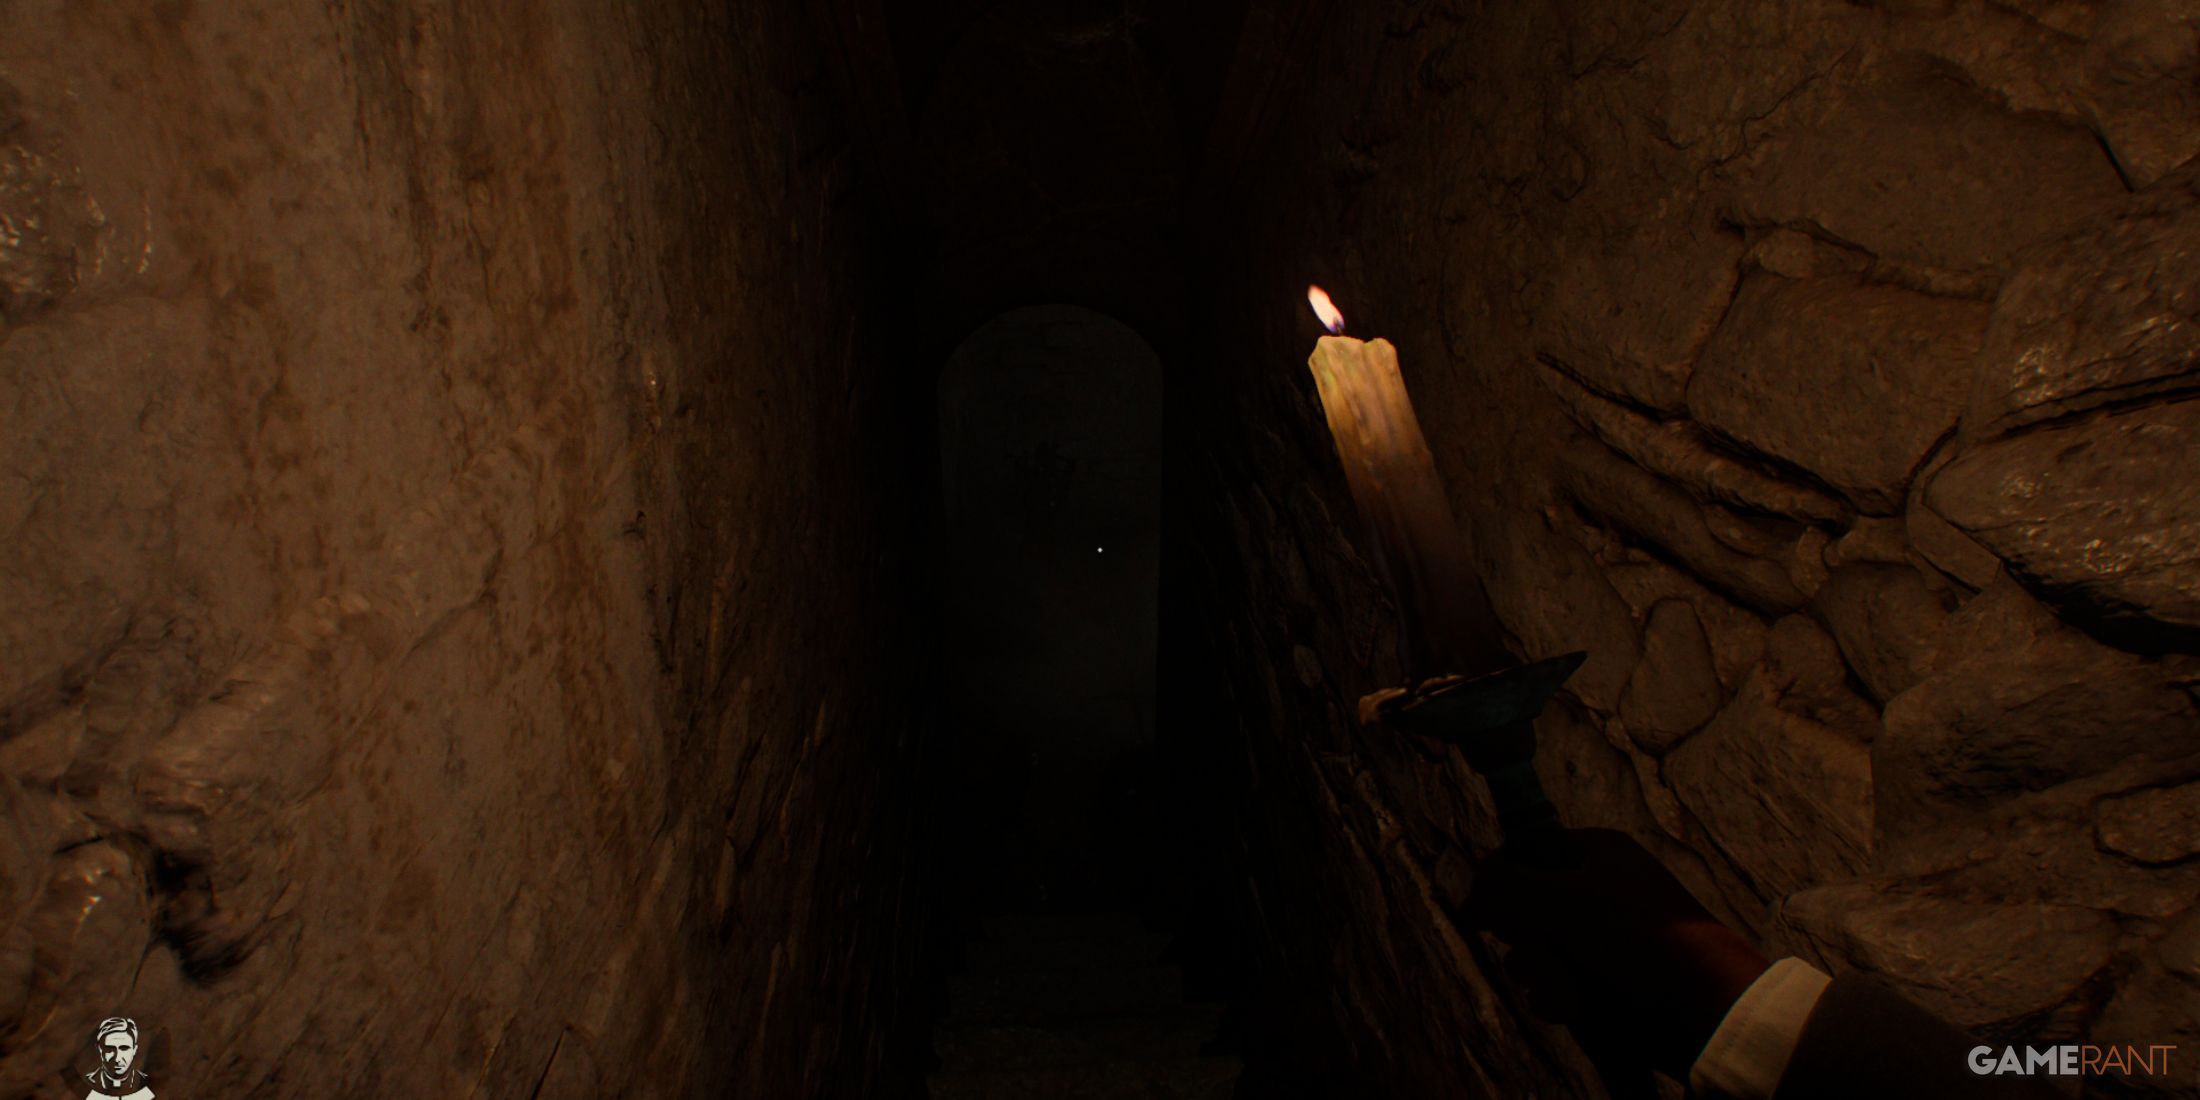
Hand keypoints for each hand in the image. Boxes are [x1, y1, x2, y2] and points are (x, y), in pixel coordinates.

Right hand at [1461, 827, 1770, 1078]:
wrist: (1701, 1005)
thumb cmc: (1635, 937)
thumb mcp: (1562, 898)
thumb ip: (1505, 884)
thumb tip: (1473, 883)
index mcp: (1595, 853)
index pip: (1525, 852)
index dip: (1500, 880)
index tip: (1482, 910)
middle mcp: (1597, 890)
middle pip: (1526, 907)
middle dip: (1524, 938)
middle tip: (1539, 950)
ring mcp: (1603, 937)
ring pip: (1538, 952)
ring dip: (1541, 973)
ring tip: (1564, 986)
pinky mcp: (1606, 979)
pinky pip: (1560, 984)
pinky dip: (1560, 997)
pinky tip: (1574, 1007)